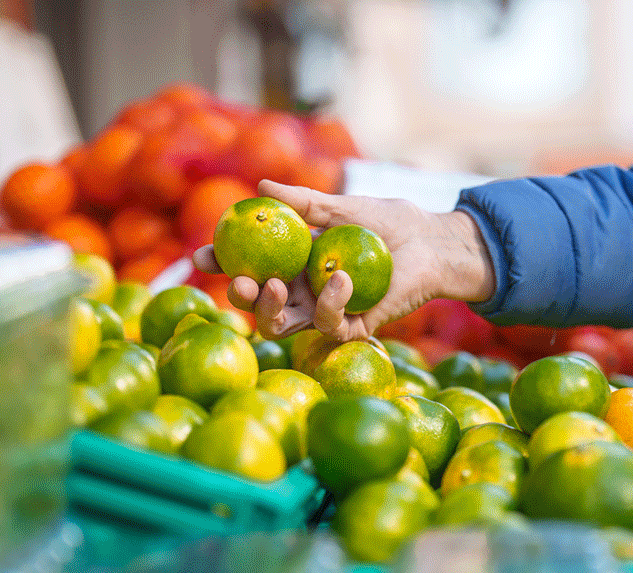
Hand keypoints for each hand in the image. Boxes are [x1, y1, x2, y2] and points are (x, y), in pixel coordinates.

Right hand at [192, 179, 494, 340]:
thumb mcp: (340, 207)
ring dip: (270, 308)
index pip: (248, 267)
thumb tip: (261, 185)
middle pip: (258, 304)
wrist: (431, 242)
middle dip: (238, 296)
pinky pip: (330, 325)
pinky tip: (340, 278)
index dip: (221, 265)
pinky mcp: (354, 327)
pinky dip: (331, 302)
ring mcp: (326, 312)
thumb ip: (303, 202)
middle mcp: (303, 292)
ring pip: (283, 325)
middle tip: (237, 281)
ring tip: (275, 284)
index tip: (201, 256)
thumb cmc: (388, 222)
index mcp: (293, 263)